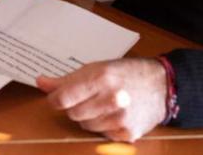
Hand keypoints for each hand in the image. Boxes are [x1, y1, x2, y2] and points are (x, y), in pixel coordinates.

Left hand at [36, 58, 167, 141]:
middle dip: (75, 107)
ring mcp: (120, 118)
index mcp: (100, 78)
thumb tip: (41, 83)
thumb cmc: (127, 73)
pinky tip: (114, 115)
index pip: (63, 98)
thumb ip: (67, 79)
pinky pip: (102, 135)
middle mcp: (111, 99)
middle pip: (73, 114)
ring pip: (86, 126)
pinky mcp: (128, 133)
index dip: (55, 100)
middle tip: (87, 99)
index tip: (56, 98)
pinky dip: (103, 127)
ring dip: (89, 118)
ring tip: (102, 105)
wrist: (162, 86)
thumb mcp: (96, 68)